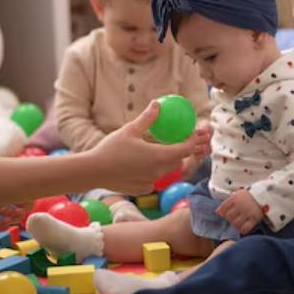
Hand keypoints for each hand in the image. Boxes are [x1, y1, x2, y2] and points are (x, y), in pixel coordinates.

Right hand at [91, 102, 210, 194]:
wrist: (94, 171)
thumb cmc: (111, 149)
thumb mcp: (130, 130)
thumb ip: (147, 118)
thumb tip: (157, 104)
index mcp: (159, 156)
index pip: (184, 149)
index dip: (194, 141)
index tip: (199, 134)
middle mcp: (158, 171)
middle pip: (178, 160)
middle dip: (185, 151)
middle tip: (188, 140)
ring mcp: (151, 182)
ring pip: (166, 170)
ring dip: (169, 161)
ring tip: (168, 150)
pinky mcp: (142, 189)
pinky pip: (154, 179)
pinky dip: (154, 171)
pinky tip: (146, 165)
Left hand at [216, 189, 263, 234]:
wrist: (266, 195)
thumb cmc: (250, 196)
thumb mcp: (238, 194)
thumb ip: (229, 202)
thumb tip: (218, 212)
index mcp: (234, 198)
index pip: (222, 209)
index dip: (222, 213)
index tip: (225, 213)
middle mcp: (240, 205)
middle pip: (229, 217)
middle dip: (230, 219)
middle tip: (234, 219)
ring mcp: (247, 212)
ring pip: (235, 224)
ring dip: (236, 225)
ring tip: (239, 223)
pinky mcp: (254, 219)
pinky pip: (245, 228)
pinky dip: (243, 230)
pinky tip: (244, 228)